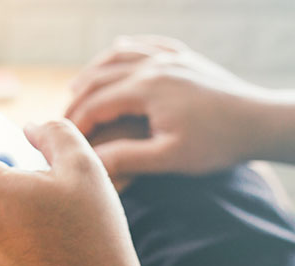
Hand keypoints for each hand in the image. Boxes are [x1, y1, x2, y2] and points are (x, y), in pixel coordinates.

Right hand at [66, 35, 292, 176]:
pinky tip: (115, 55)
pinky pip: (145, 46)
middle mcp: (154, 65)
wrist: (262, 123)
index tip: (61, 141)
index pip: (95, 104)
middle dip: (76, 100)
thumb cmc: (218, 144)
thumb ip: (126, 159)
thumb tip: (88, 162)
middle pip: (100, 77)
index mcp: (147, 88)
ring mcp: (170, 58)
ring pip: (119, 56)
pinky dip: (124, 50)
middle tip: (61, 120)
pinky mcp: (184, 58)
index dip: (74, 124)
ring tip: (76, 88)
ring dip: (93, 71)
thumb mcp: (169, 158)